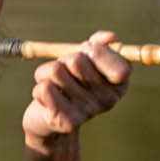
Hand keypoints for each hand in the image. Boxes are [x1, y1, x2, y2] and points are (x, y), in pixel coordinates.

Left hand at [24, 31, 128, 156]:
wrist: (49, 117)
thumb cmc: (70, 80)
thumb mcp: (86, 58)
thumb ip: (99, 44)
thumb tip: (110, 38)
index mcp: (119, 84)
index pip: (119, 68)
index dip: (97, 52)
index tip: (88, 52)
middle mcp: (108, 101)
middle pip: (77, 61)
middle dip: (64, 59)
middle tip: (66, 70)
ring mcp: (88, 112)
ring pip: (56, 72)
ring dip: (48, 72)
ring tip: (55, 84)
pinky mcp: (66, 122)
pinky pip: (44, 88)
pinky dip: (40, 88)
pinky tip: (47, 99)